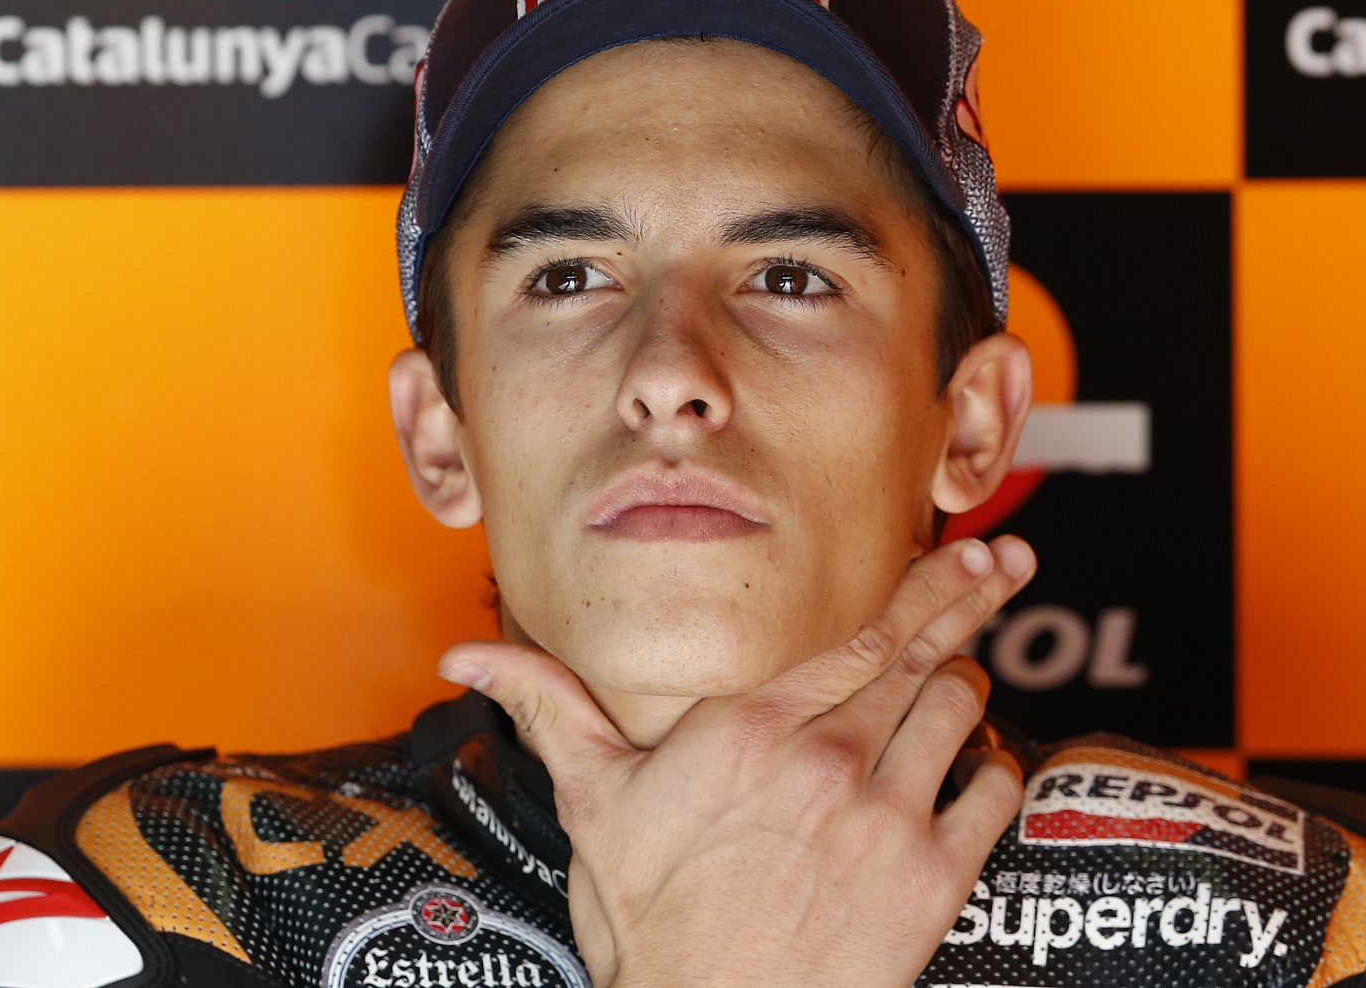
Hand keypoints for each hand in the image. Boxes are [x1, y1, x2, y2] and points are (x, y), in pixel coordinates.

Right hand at [438, 535, 1035, 987]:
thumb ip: (548, 709)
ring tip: (963, 679)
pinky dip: (993, 768)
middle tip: (1006, 564)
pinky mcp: (930, 881)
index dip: (925, 585)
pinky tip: (975, 764)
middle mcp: (829, 758)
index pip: (863, 635)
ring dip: (970, 688)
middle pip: (926, 656)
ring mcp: (886, 817)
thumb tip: (465, 657)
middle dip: (971, 601)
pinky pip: (993, 793)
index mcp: (753, 727)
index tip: (963, 552)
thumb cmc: (648, 920)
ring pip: (961, 712)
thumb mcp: (590, 803)